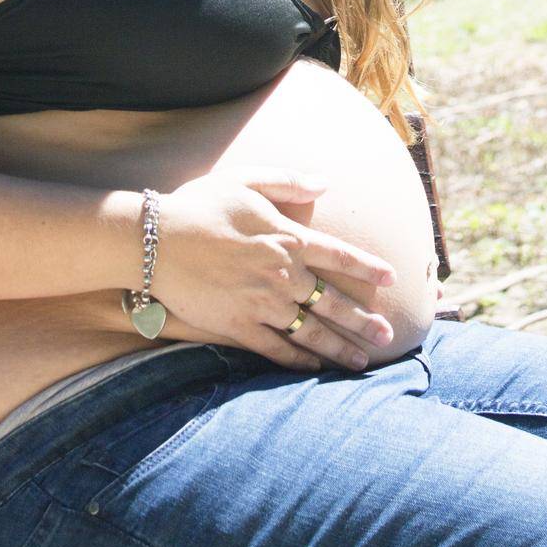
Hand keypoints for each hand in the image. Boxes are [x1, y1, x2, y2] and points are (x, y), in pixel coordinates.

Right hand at [149, 166, 397, 372]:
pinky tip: (315, 367)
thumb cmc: (200, 204)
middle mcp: (282, 274)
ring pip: (311, 332)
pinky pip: (277, 349)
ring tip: (362, 362)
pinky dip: (299, 360)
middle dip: (363, 321)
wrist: (156, 241)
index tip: (391, 278)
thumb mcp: (247, 179)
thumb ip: (289, 182)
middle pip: (333, 302)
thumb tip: (325, 183)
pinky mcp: (238, 326)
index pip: (339, 256)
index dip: (367, 268)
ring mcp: (262, 304)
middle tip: (388, 336)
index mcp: (288, 238)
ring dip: (339, 348)